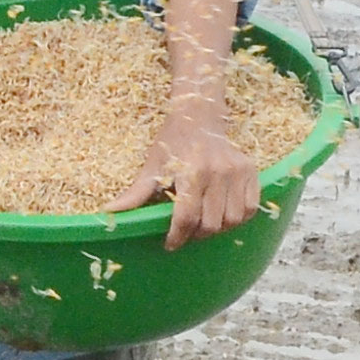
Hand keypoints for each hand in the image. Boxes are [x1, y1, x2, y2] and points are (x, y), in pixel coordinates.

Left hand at [118, 111, 260, 249]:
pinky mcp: (251, 171)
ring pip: (233, 220)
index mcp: (191, 172)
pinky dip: (238, 218)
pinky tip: (221, 213)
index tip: (170, 244)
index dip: (177, 236)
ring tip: (203, 223)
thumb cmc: (171, 143)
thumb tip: (107, 214)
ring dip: (217, 229)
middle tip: (185, 232)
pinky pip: (250, 208)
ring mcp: (238, 172)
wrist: (199, 116)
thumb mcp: (151, 167)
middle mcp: (218, 172)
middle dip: (195, 235)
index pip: (187, 217)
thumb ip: (135, 194)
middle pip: (211, 223)